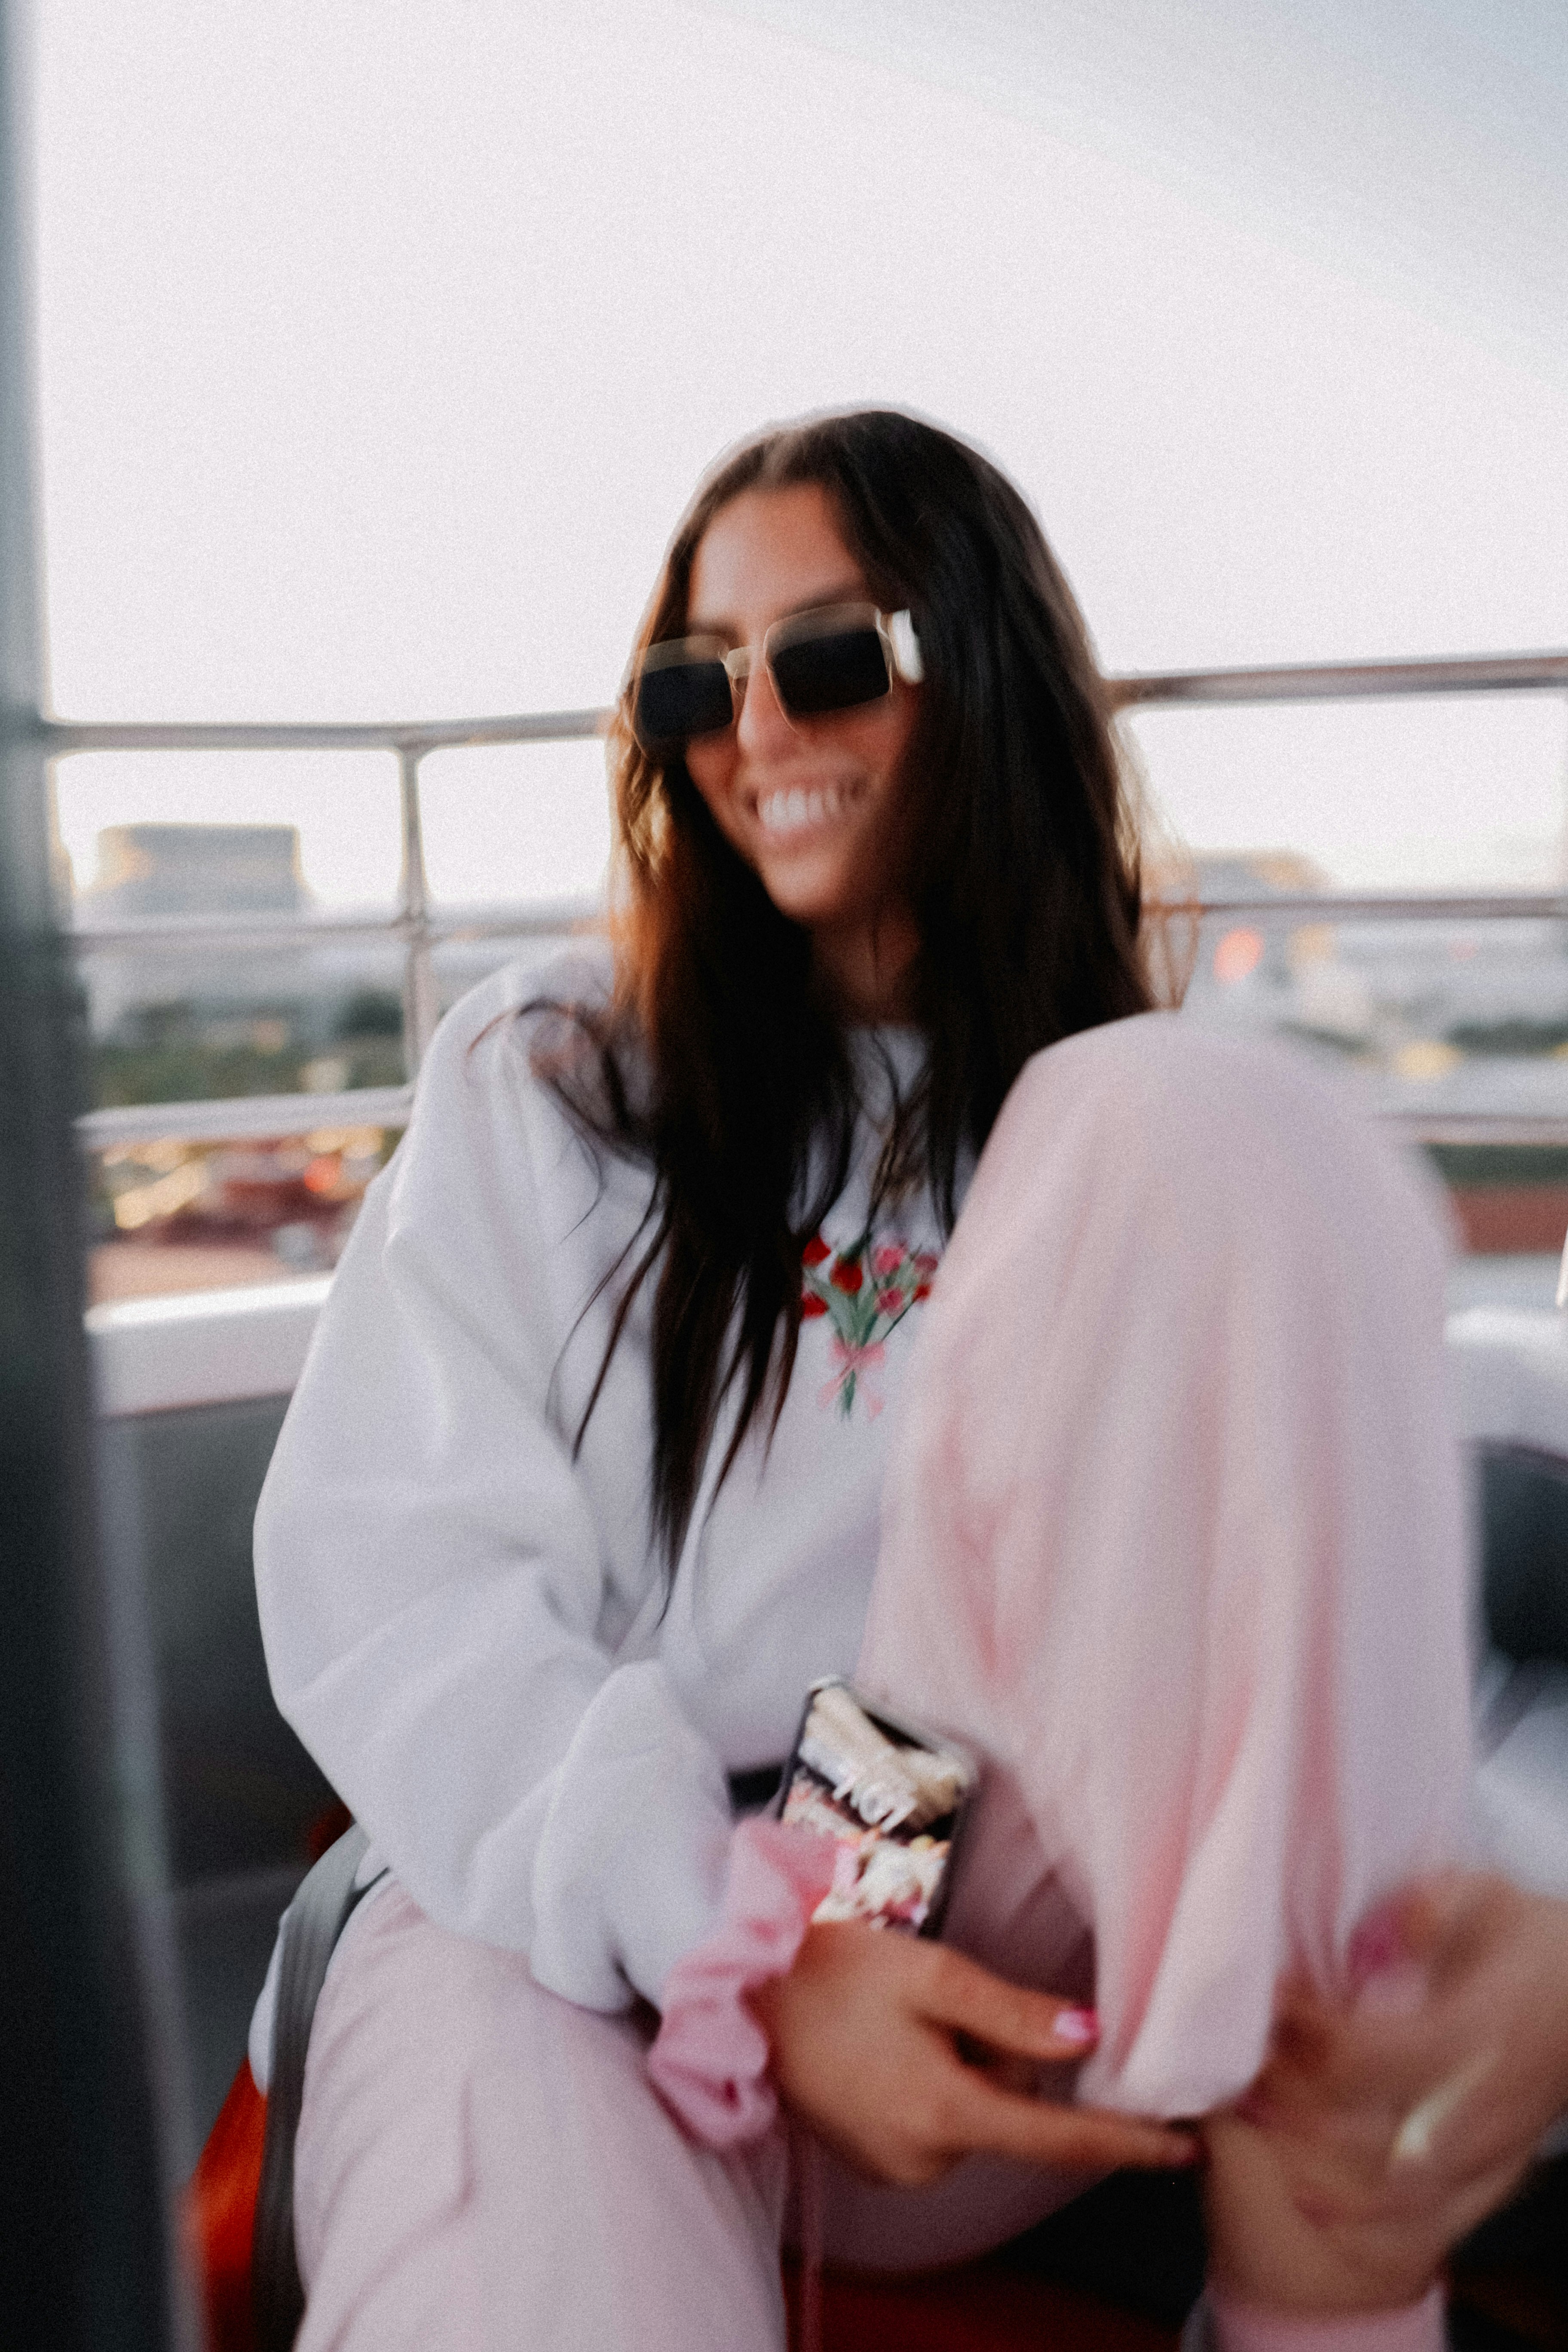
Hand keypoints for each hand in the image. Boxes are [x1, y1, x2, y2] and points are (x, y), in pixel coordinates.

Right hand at [747, 1920, 1199, 2188]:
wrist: (742, 1993)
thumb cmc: (830, 1970)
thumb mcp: (932, 1975)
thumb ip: (1013, 2015)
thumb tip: (1089, 2037)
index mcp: (945, 2112)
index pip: (1059, 2139)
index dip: (1128, 2143)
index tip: (1185, 2148)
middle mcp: (924, 2157)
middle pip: (1012, 2114)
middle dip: (999, 2059)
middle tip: (941, 2004)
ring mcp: (894, 2166)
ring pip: (976, 2117)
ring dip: (963, 2069)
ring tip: (904, 2020)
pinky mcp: (874, 2160)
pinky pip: (938, 2126)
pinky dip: (934, 2086)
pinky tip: (888, 2044)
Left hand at [1206, 1873, 1567, 2315]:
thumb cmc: (1538, 1943)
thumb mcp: (1493, 1900)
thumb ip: (1437, 1904)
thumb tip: (1390, 1926)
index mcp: (1484, 2030)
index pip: (1372, 2053)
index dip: (1308, 2034)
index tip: (1274, 2003)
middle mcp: (1490, 2103)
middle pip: (1375, 2142)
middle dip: (1301, 2118)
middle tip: (1254, 2081)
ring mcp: (1498, 2151)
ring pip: (1402, 2201)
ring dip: (1325, 2181)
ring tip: (1272, 2142)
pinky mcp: (1500, 2179)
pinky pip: (1435, 2232)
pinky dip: (1370, 2237)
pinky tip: (1316, 2212)